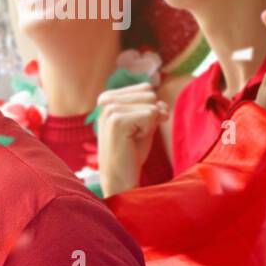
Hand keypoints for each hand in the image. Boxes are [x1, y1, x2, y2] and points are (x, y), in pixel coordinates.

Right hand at [96, 82, 167, 196]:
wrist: (119, 176)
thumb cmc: (131, 150)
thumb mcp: (143, 122)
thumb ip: (152, 106)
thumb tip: (161, 105)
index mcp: (107, 97)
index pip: (145, 88)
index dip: (150, 108)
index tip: (135, 126)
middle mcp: (105, 100)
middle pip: (150, 93)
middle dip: (151, 115)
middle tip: (135, 134)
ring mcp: (109, 109)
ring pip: (152, 103)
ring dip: (150, 123)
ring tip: (133, 137)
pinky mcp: (116, 120)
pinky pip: (151, 114)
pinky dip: (149, 130)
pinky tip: (132, 141)